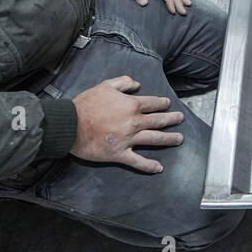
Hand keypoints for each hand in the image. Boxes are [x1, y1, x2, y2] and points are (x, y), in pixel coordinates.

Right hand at [69, 75, 183, 170]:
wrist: (71, 125)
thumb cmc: (86, 105)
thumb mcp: (105, 86)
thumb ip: (123, 83)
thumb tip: (137, 84)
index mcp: (131, 105)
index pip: (152, 103)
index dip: (162, 103)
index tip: (167, 103)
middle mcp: (133, 122)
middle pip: (158, 121)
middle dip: (172, 119)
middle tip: (180, 118)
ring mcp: (128, 139)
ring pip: (154, 139)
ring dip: (169, 139)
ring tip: (179, 139)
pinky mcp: (119, 154)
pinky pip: (138, 161)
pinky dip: (149, 165)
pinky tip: (159, 168)